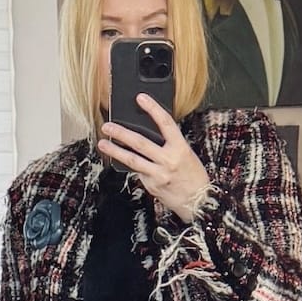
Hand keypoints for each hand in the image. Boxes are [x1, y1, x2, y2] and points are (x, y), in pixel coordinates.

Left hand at [98, 96, 210, 223]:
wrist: (199, 202)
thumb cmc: (194, 177)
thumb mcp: (186, 154)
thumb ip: (169, 144)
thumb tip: (149, 133)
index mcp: (180, 148)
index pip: (166, 123)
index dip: (153, 109)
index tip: (141, 98)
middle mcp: (169, 160)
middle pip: (141, 143)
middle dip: (121, 133)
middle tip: (108, 126)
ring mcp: (159, 174)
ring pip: (133, 160)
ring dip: (115, 151)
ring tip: (102, 143)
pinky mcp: (152, 185)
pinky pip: (137, 173)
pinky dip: (130, 166)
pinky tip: (121, 161)